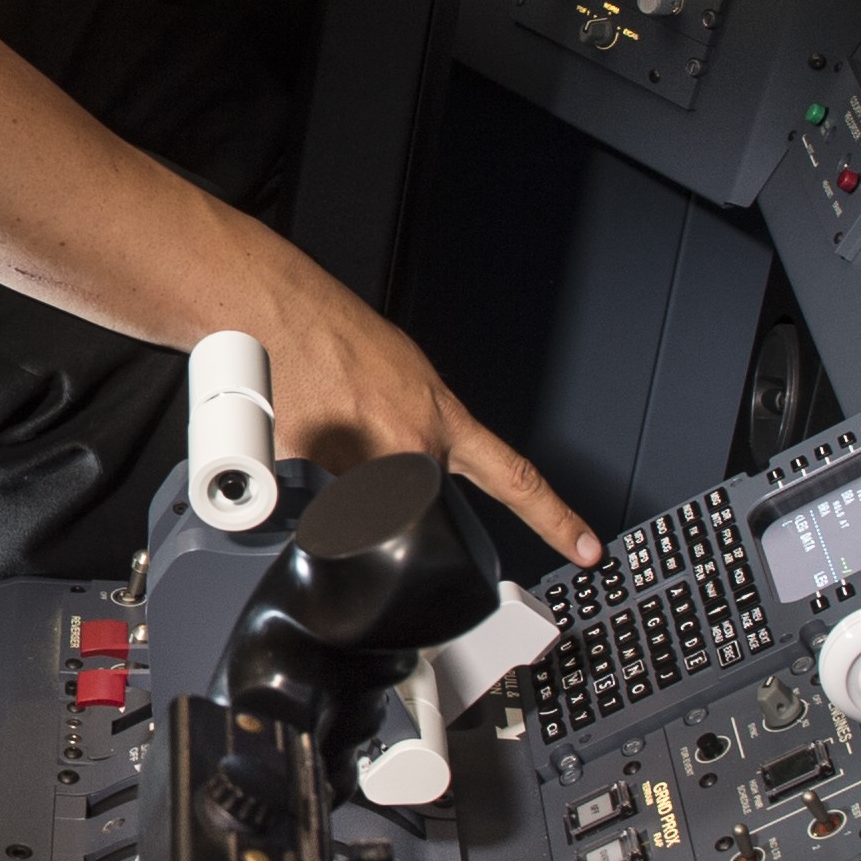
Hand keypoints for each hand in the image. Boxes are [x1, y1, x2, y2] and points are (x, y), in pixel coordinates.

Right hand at [261, 266, 597, 566]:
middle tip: (350, 432)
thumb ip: (416, 424)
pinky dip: (296, 468)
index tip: (586, 549)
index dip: (554, 518)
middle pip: (410, 506)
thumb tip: (404, 458)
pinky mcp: (309, 475)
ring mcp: (358, 466)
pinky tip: (290, 426)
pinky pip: (308, 498)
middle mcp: (408, 448)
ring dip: (333, 470)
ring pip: (355, 505)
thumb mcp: (402, 374)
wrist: (274, 311)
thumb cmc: (330, 329)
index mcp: (438, 419)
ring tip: (315, 417)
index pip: (515, 478)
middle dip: (380, 484)